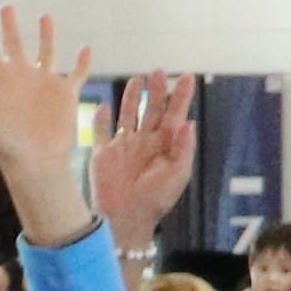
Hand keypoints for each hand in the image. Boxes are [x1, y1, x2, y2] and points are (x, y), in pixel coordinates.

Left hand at [0, 8, 106, 245]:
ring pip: (46, 53)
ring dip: (46, 36)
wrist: (35, 162)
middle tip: (6, 8)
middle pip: (13, 46)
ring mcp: (44, 84)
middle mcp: (20, 79)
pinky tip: (86, 48)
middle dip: (9, 27)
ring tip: (45, 17)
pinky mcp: (66, 94)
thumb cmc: (3, 141)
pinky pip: (77, 74)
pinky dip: (83, 62)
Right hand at [90, 72, 199, 243]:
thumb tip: (189, 122)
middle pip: (152, 109)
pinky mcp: (103, 154)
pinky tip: (104, 106)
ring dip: (132, 97)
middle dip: (157, 90)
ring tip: (137, 79)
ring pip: (128, 114)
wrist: (125, 219)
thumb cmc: (154, 201)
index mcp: (164, 147)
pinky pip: (101, 131)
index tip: (187, 77)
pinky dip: (101, 118)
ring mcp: (123, 146)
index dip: (181, 96)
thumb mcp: (176, 175)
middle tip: (159, 72)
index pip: (175, 115)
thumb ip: (184, 149)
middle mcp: (145, 142)